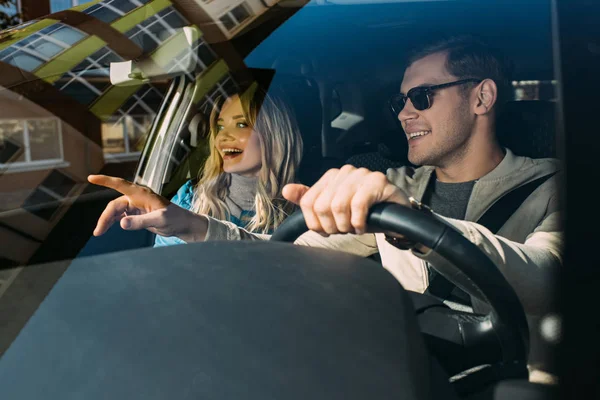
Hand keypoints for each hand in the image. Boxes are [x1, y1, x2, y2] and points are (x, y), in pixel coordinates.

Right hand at [88, 175, 206, 240]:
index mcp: (142, 194)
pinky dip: (113, 222)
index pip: (120, 184)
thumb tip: (122, 223)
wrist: (183, 225)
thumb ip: (141, 222)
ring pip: (116, 211)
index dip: (105, 181)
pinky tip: (107, 228)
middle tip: (98, 232)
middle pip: (115, 205)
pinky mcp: (137, 214)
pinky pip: (121, 216)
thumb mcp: (160, 220)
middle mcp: (137, 198)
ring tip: (99, 233)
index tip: (91, 177)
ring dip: (107, 221)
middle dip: (105, 217)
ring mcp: (136, 206)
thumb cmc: (175, 219)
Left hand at [282, 165, 409, 234]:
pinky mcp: (377, 182)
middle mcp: (344, 172)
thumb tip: (286, 190)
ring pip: (337, 206)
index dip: (316, 223)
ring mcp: (361, 175)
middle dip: (332, 226)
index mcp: (330, 177)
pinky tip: (363, 226)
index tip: (328, 230)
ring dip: (346, 225)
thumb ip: (309, 200)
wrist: (395, 216)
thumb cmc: (364, 213)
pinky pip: (357, 206)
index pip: (307, 202)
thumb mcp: (333, 210)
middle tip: (344, 230)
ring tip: (354, 228)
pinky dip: (359, 223)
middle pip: (321, 206)